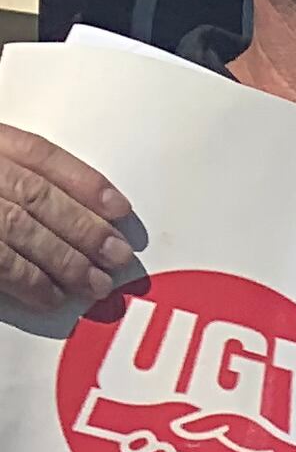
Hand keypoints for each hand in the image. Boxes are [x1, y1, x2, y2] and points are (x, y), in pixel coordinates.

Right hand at [0, 125, 135, 312]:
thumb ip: (27, 176)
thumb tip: (99, 208)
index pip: (40, 155)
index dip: (84, 182)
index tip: (121, 208)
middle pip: (35, 195)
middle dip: (83, 228)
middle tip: (119, 257)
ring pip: (18, 228)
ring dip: (64, 260)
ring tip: (97, 285)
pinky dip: (28, 280)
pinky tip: (54, 296)